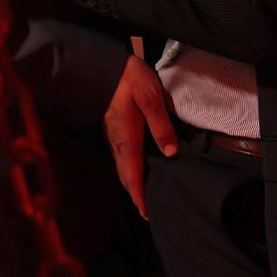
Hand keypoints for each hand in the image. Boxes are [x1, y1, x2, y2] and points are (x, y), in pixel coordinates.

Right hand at [103, 55, 177, 218]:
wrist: (106, 63)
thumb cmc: (130, 78)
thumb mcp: (151, 97)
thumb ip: (160, 124)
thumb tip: (170, 152)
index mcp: (127, 135)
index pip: (132, 174)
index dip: (139, 195)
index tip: (146, 213)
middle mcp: (116, 139)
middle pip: (124, 174)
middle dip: (134, 193)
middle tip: (146, 210)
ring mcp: (112, 133)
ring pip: (121, 165)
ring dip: (130, 182)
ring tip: (142, 193)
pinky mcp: (112, 126)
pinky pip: (120, 154)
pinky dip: (127, 168)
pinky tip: (135, 166)